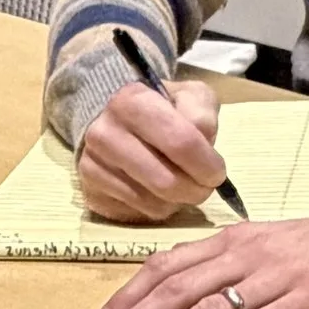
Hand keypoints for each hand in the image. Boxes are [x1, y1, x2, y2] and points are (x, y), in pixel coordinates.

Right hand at [77, 79, 225, 218]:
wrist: (115, 120)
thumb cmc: (162, 108)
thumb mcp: (189, 95)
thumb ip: (202, 112)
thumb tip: (203, 143)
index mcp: (131, 101)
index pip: (180, 142)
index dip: (207, 163)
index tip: (217, 172)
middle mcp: (104, 133)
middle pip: (166, 181)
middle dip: (197, 190)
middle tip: (206, 186)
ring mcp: (92, 166)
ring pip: (154, 203)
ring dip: (179, 200)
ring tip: (183, 184)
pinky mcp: (91, 193)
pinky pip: (138, 213)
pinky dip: (158, 207)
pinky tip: (159, 190)